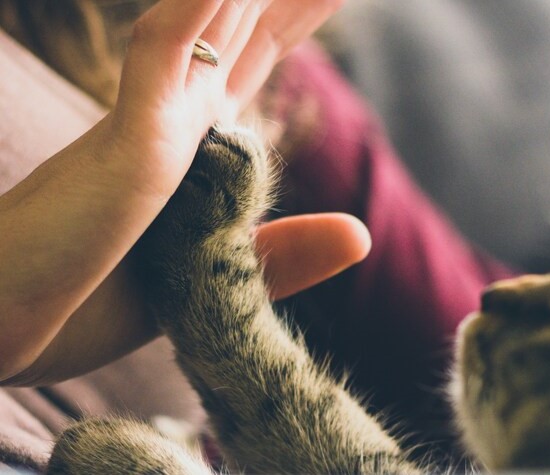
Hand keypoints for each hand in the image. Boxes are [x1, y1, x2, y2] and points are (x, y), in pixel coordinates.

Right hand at [0, 0, 345, 383]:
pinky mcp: (127, 144)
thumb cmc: (89, 302)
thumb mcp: (213, 280)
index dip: (296, 11)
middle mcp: (176, 116)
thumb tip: (361, 234)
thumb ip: (284, 253)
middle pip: (245, 21)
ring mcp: (151, 121)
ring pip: (212, 17)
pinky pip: (164, 54)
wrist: (5, 328)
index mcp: (195, 141)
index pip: (255, 52)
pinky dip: (197, 8)